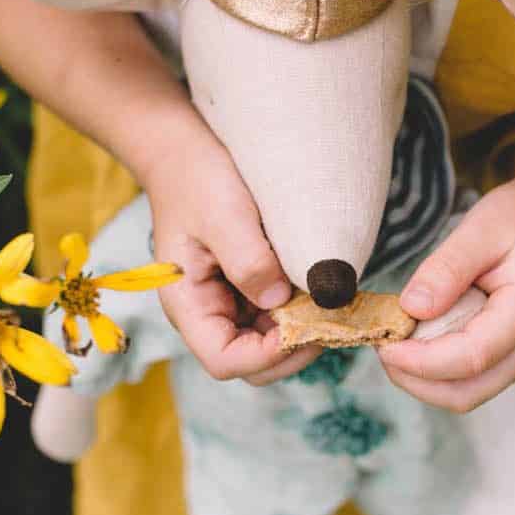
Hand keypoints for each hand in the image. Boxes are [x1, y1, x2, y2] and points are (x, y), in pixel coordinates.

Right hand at [141, 126, 319, 384]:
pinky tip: (318, 290)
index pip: (224, 360)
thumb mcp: (223, 214)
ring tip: (329, 304)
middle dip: (291, 349)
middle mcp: (205, 313)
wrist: (184, 151)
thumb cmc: (196, 178)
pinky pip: (274, 317)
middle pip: (250, 362)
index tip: (305, 328)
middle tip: (329, 319)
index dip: (267, 355)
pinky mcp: (245, 289)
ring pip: (267, 344)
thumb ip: (249, 261)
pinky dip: (300, 312)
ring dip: (300, 332)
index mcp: (187, 304)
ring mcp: (226, 303)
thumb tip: (279, 301)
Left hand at [378, 172, 514, 412]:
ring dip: (425, 376)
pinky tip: (428, 337)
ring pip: (468, 393)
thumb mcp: (482, 225)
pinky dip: (442, 369)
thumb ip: (446, 269)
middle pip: (466, 392)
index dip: (420, 361)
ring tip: (402, 337)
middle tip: (383, 343)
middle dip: (415, 378)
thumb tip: (412, 309)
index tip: (383, 344)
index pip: (471, 357)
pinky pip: (475, 381)